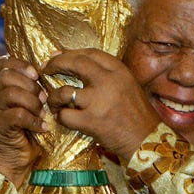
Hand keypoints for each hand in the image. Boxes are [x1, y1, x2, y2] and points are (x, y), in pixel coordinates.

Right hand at [0, 56, 46, 187]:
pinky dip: (34, 121)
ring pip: (11, 93)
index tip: (37, 74)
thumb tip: (56, 71)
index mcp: (4, 85)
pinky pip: (17, 115)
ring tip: (42, 112)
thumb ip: (38, 88)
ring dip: (32, 102)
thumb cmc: (29, 127)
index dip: (21, 64)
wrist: (16, 157)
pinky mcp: (0, 125)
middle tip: (43, 98)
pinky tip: (43, 127)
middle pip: (7, 76)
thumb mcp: (34, 103)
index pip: (4, 63)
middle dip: (30, 85)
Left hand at [43, 48, 160, 161]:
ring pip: (64, 92)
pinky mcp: (92, 121)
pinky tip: (64, 118)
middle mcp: (108, 81)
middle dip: (55, 65)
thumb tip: (74, 61)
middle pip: (74, 64)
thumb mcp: (127, 84)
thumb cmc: (136, 113)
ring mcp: (99, 102)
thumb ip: (106, 74)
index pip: (89, 53)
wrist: (147, 139)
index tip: (56, 57)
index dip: (69, 53)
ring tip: (54, 103)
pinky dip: (60, 117)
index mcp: (119, 71)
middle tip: (45, 70)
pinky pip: (65, 115)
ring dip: (54, 97)